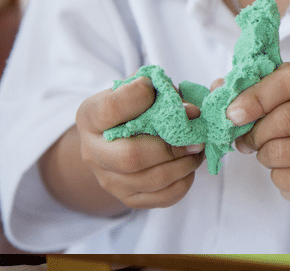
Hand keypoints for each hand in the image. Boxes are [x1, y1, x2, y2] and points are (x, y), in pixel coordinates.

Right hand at [75, 76, 204, 208]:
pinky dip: (185, 181)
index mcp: (91, 117)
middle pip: (131, 157)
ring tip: (197, 148)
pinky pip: (164, 197)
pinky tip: (188, 165)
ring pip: (152, 180)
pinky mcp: (128, 199)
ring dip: (185, 164)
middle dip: (171, 147)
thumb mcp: (137, 90)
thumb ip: (160, 92)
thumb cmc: (131, 108)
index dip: (138, 97)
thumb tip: (191, 111)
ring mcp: (109, 180)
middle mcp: (93, 152)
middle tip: (195, 137)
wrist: (114, 142)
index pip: (111, 108)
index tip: (155, 89)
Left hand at [226, 62, 289, 204]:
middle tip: (244, 139)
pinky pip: (286, 178)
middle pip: (286, 119)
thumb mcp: (280, 94)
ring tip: (267, 150)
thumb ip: (250, 88)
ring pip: (282, 152)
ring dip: (263, 154)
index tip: (232, 113)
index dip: (257, 96)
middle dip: (255, 132)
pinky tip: (286, 167)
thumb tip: (216, 89)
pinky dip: (274, 175)